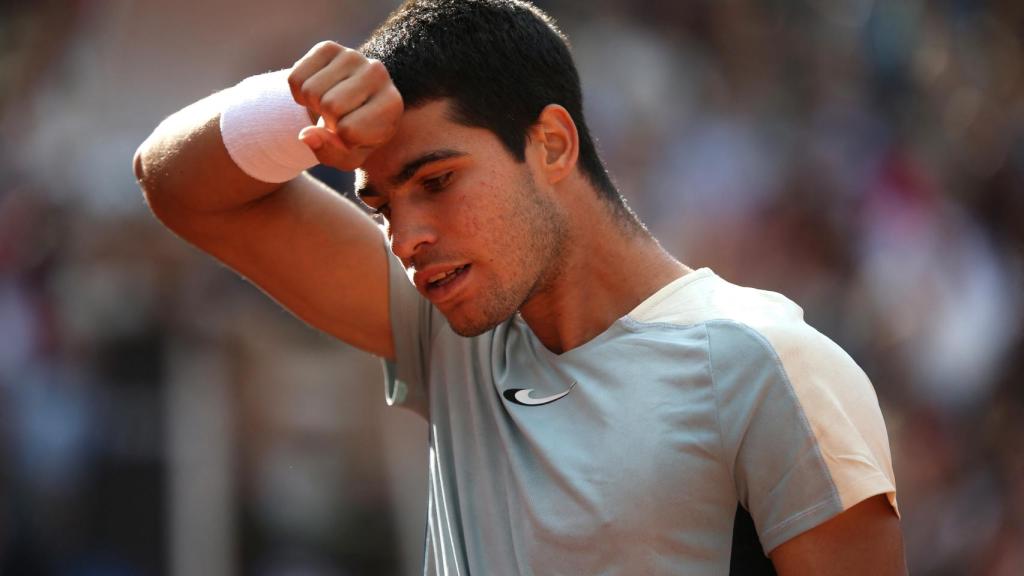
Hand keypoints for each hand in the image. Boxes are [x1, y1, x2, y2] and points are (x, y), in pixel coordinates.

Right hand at [288, 41, 403, 170]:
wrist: (352, 106)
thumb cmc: (354, 136)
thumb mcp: (348, 156)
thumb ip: (330, 153)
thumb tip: (306, 135)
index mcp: (392, 104)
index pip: (350, 129)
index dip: (342, 139)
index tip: (353, 135)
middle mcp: (378, 73)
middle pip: (330, 105)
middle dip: (326, 119)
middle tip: (338, 118)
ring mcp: (353, 56)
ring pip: (311, 90)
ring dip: (311, 105)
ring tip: (329, 105)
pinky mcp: (329, 47)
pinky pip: (296, 77)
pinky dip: (298, 92)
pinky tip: (319, 91)